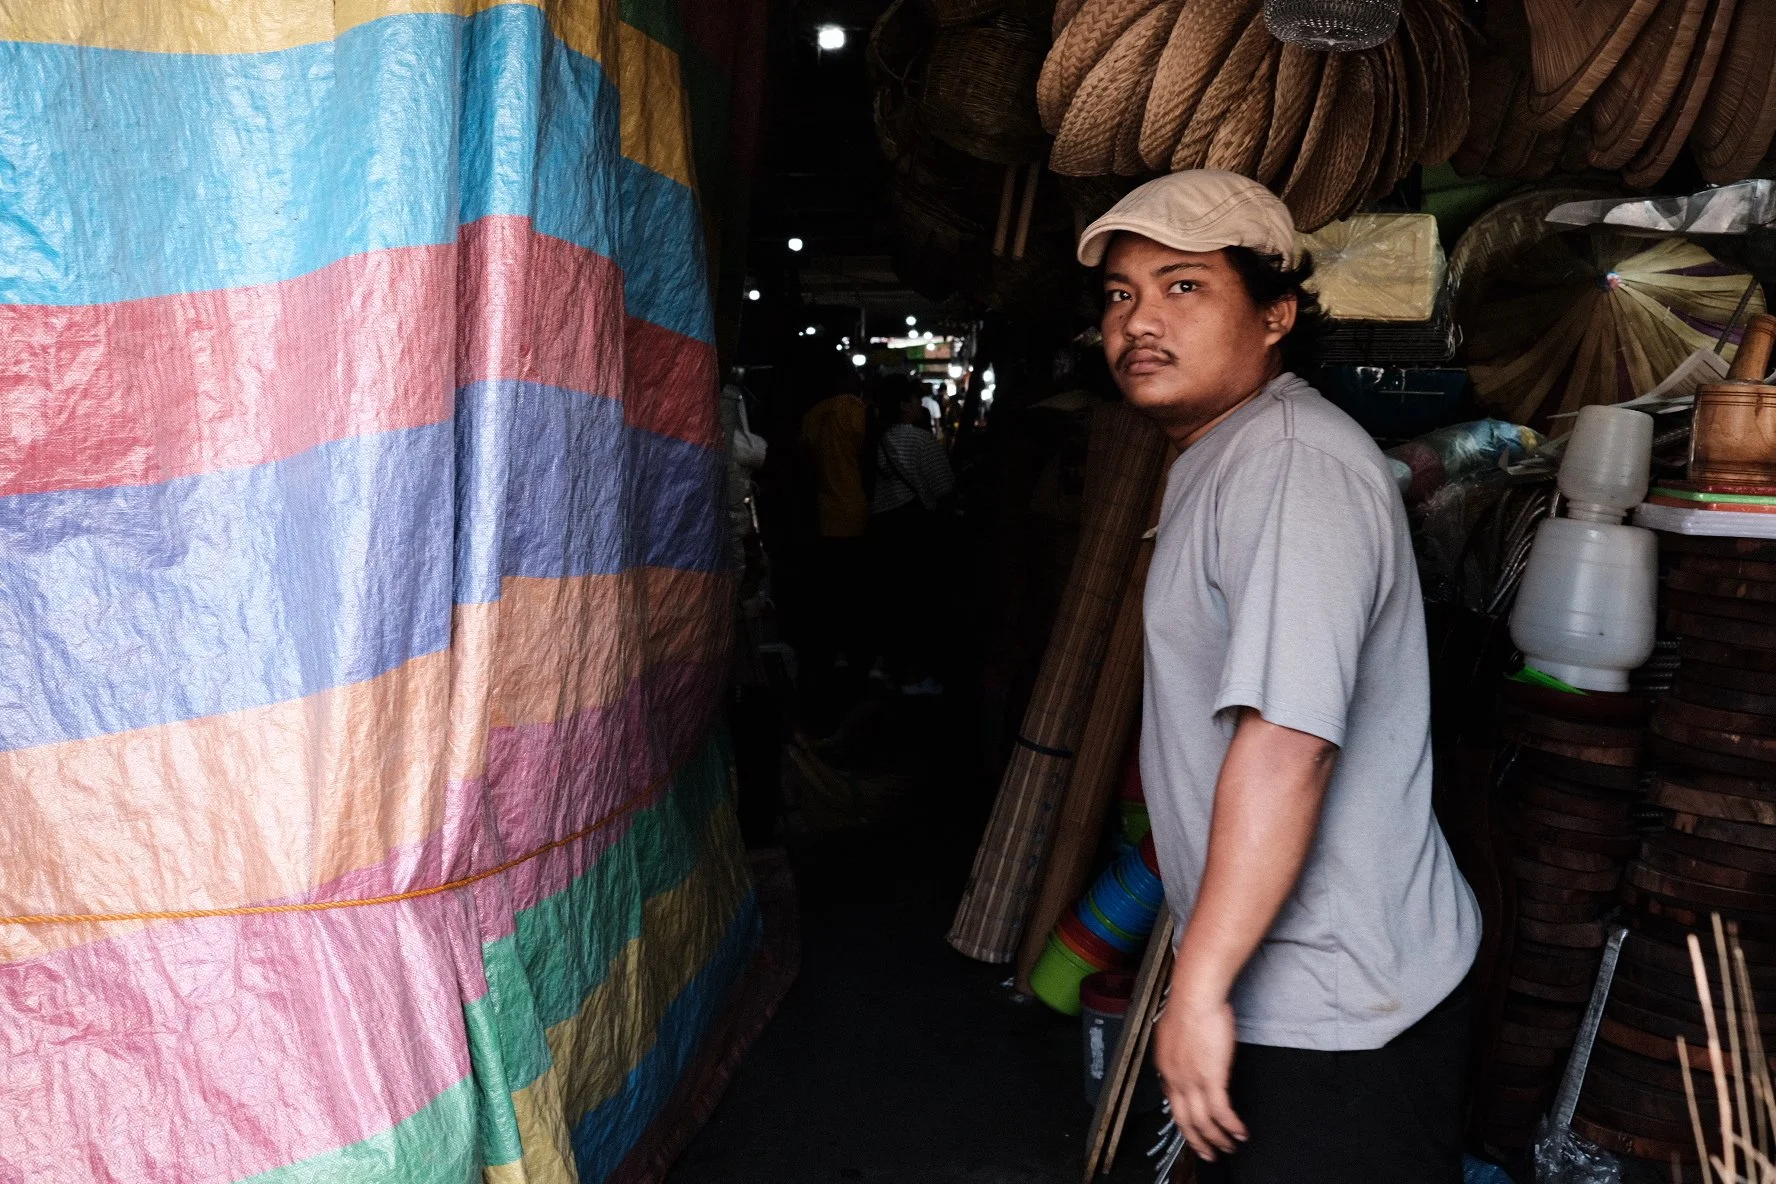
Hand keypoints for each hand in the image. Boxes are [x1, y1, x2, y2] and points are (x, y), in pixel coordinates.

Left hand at [1152, 994, 1246, 1161]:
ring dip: (1218, 1138)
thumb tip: (1186, 1052)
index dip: (1185, 1118)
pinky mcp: (1212, 1078)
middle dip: (1198, 1141)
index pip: (1172, 1102)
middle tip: (1208, 1153)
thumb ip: (1179, 1047)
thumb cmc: (1190, 1003)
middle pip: (1184, 1120)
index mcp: (1165, 1066)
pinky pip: (1221, 1112)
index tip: (1193, 1127)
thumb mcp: (1176, 1029)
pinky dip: (1232, 1126)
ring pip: (1203, 1122)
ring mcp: (1192, 1080)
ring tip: (1230, 1146)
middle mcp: (1175, 1078)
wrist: (1196, 994)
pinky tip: (1240, 1133)